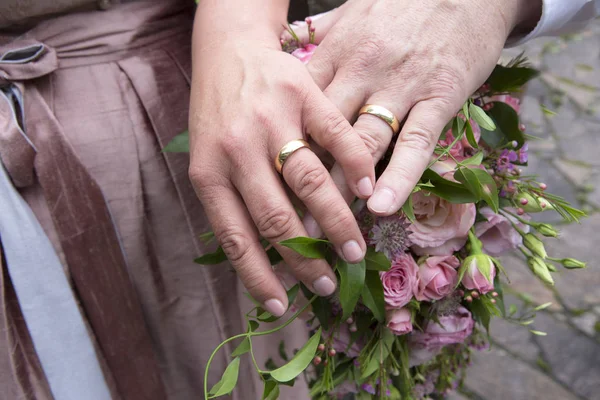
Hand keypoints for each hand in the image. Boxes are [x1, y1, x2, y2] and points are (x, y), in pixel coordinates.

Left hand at [188, 27, 374, 315]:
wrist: (228, 48)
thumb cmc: (217, 111)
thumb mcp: (208, 157)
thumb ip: (231, 200)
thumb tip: (265, 255)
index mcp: (209, 172)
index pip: (235, 238)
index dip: (259, 277)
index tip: (281, 306)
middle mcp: (238, 149)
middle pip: (278, 218)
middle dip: (307, 259)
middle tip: (329, 283)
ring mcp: (272, 120)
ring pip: (311, 184)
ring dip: (337, 224)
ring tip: (354, 250)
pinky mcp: (303, 95)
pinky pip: (337, 137)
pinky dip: (357, 168)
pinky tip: (370, 192)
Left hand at [286, 0, 540, 229]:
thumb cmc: (401, 4)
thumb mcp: (350, 12)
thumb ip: (316, 35)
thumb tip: (280, 43)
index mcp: (336, 54)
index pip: (299, 112)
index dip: (282, 153)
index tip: (267, 189)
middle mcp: (361, 72)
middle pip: (323, 135)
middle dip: (303, 183)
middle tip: (287, 225)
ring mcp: (400, 86)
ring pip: (363, 144)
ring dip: (343, 190)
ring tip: (328, 234)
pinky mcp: (439, 96)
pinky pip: (415, 143)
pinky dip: (398, 177)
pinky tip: (380, 207)